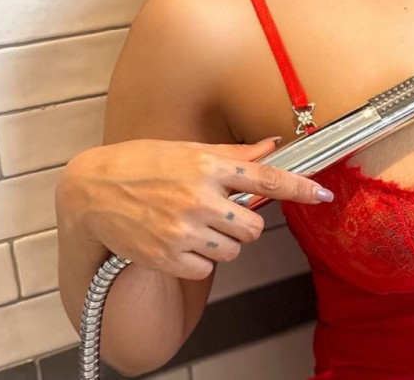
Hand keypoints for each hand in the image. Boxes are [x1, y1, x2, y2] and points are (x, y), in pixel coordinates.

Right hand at [56, 136, 334, 279]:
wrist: (92, 192)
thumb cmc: (141, 164)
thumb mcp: (188, 150)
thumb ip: (234, 154)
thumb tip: (272, 145)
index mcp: (207, 165)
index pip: (265, 177)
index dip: (299, 188)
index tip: (322, 196)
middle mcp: (199, 197)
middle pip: (253, 227)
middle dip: (243, 224)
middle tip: (218, 213)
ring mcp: (183, 229)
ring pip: (233, 251)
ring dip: (220, 243)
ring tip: (192, 224)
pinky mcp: (168, 257)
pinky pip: (207, 268)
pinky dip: (198, 260)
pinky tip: (178, 241)